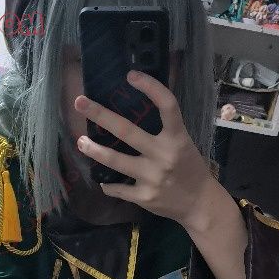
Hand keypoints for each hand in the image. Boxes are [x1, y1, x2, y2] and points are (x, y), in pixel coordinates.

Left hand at [74, 71, 214, 230]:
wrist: (199, 203)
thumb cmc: (189, 168)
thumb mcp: (183, 143)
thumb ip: (164, 130)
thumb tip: (133, 110)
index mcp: (177, 138)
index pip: (166, 105)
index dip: (150, 87)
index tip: (130, 75)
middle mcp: (163, 155)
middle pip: (127, 131)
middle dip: (100, 114)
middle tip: (79, 102)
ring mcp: (152, 177)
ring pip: (115, 161)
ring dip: (94, 150)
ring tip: (80, 142)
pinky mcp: (144, 197)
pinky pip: (118, 188)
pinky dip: (108, 184)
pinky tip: (102, 180)